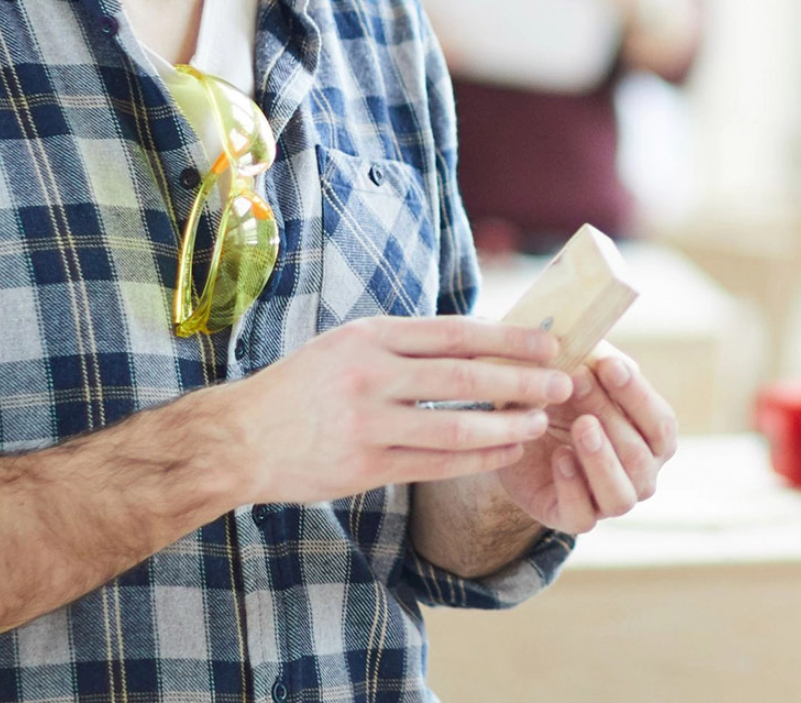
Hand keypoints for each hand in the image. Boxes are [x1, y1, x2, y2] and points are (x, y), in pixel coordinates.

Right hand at [224, 316, 573, 505]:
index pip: (453, 333)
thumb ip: (401, 343)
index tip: (547, 342)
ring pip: (454, 428)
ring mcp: (366, 425)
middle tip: (561, 382)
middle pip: (462, 378)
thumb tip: (474, 339)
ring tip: (541, 423)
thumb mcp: (346, 344)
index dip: (505, 338)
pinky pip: (434, 465)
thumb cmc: (301, 386)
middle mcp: (369, 376)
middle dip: (519, 381)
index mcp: (368, 337)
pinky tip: (506, 452)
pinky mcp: (364, 468)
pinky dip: (477, 460)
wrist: (239, 438)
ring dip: (505, 427)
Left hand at [494, 343, 677, 534]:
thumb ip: (594, 361)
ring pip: (622, 495)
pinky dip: (573, 486)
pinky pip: (583, 516)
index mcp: (651, 440)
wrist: (516, 435)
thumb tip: (598, 349)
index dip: (638, 395)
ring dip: (601, 457)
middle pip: (638, 454)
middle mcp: (639, 474)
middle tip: (578, 381)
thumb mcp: (577, 372)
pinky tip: (560, 457)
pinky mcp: (573, 517)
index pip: (661, 424)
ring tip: (581, 425)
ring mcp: (608, 500)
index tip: (608, 364)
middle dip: (609, 415)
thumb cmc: (562, 398)